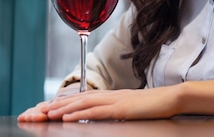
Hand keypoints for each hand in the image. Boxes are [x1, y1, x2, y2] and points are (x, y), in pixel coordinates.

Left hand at [26, 87, 179, 121]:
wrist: (174, 98)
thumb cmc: (158, 105)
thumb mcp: (135, 108)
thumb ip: (120, 111)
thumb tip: (109, 117)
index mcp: (115, 96)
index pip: (85, 98)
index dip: (66, 102)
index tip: (49, 107)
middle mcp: (112, 96)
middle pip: (79, 98)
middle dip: (58, 104)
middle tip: (39, 109)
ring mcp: (117, 101)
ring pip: (84, 103)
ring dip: (63, 108)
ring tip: (47, 113)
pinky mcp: (122, 108)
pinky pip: (97, 111)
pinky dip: (80, 114)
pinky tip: (68, 117)